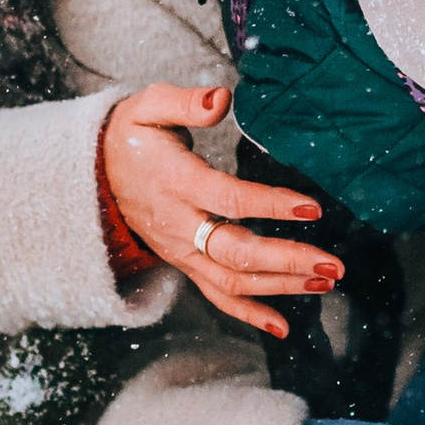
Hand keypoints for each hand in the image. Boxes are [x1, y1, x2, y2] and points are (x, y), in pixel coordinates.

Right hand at [102, 82, 339, 343]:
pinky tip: (283, 326)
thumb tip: (222, 98)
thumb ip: (185, 102)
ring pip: (232, 281)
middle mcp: (179, 225)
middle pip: (236, 253)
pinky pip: (216, 295)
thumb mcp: (148, 106)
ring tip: (326, 282)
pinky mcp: (185, 263)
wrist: (92, 176)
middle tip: (332, 264)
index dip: (270, 205)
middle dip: (288, 261)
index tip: (312, 208)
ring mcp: (181, 250)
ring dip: (281, 286)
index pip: (228, 200)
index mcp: (176, 183)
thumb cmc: (130, 136)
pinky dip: (249, 314)